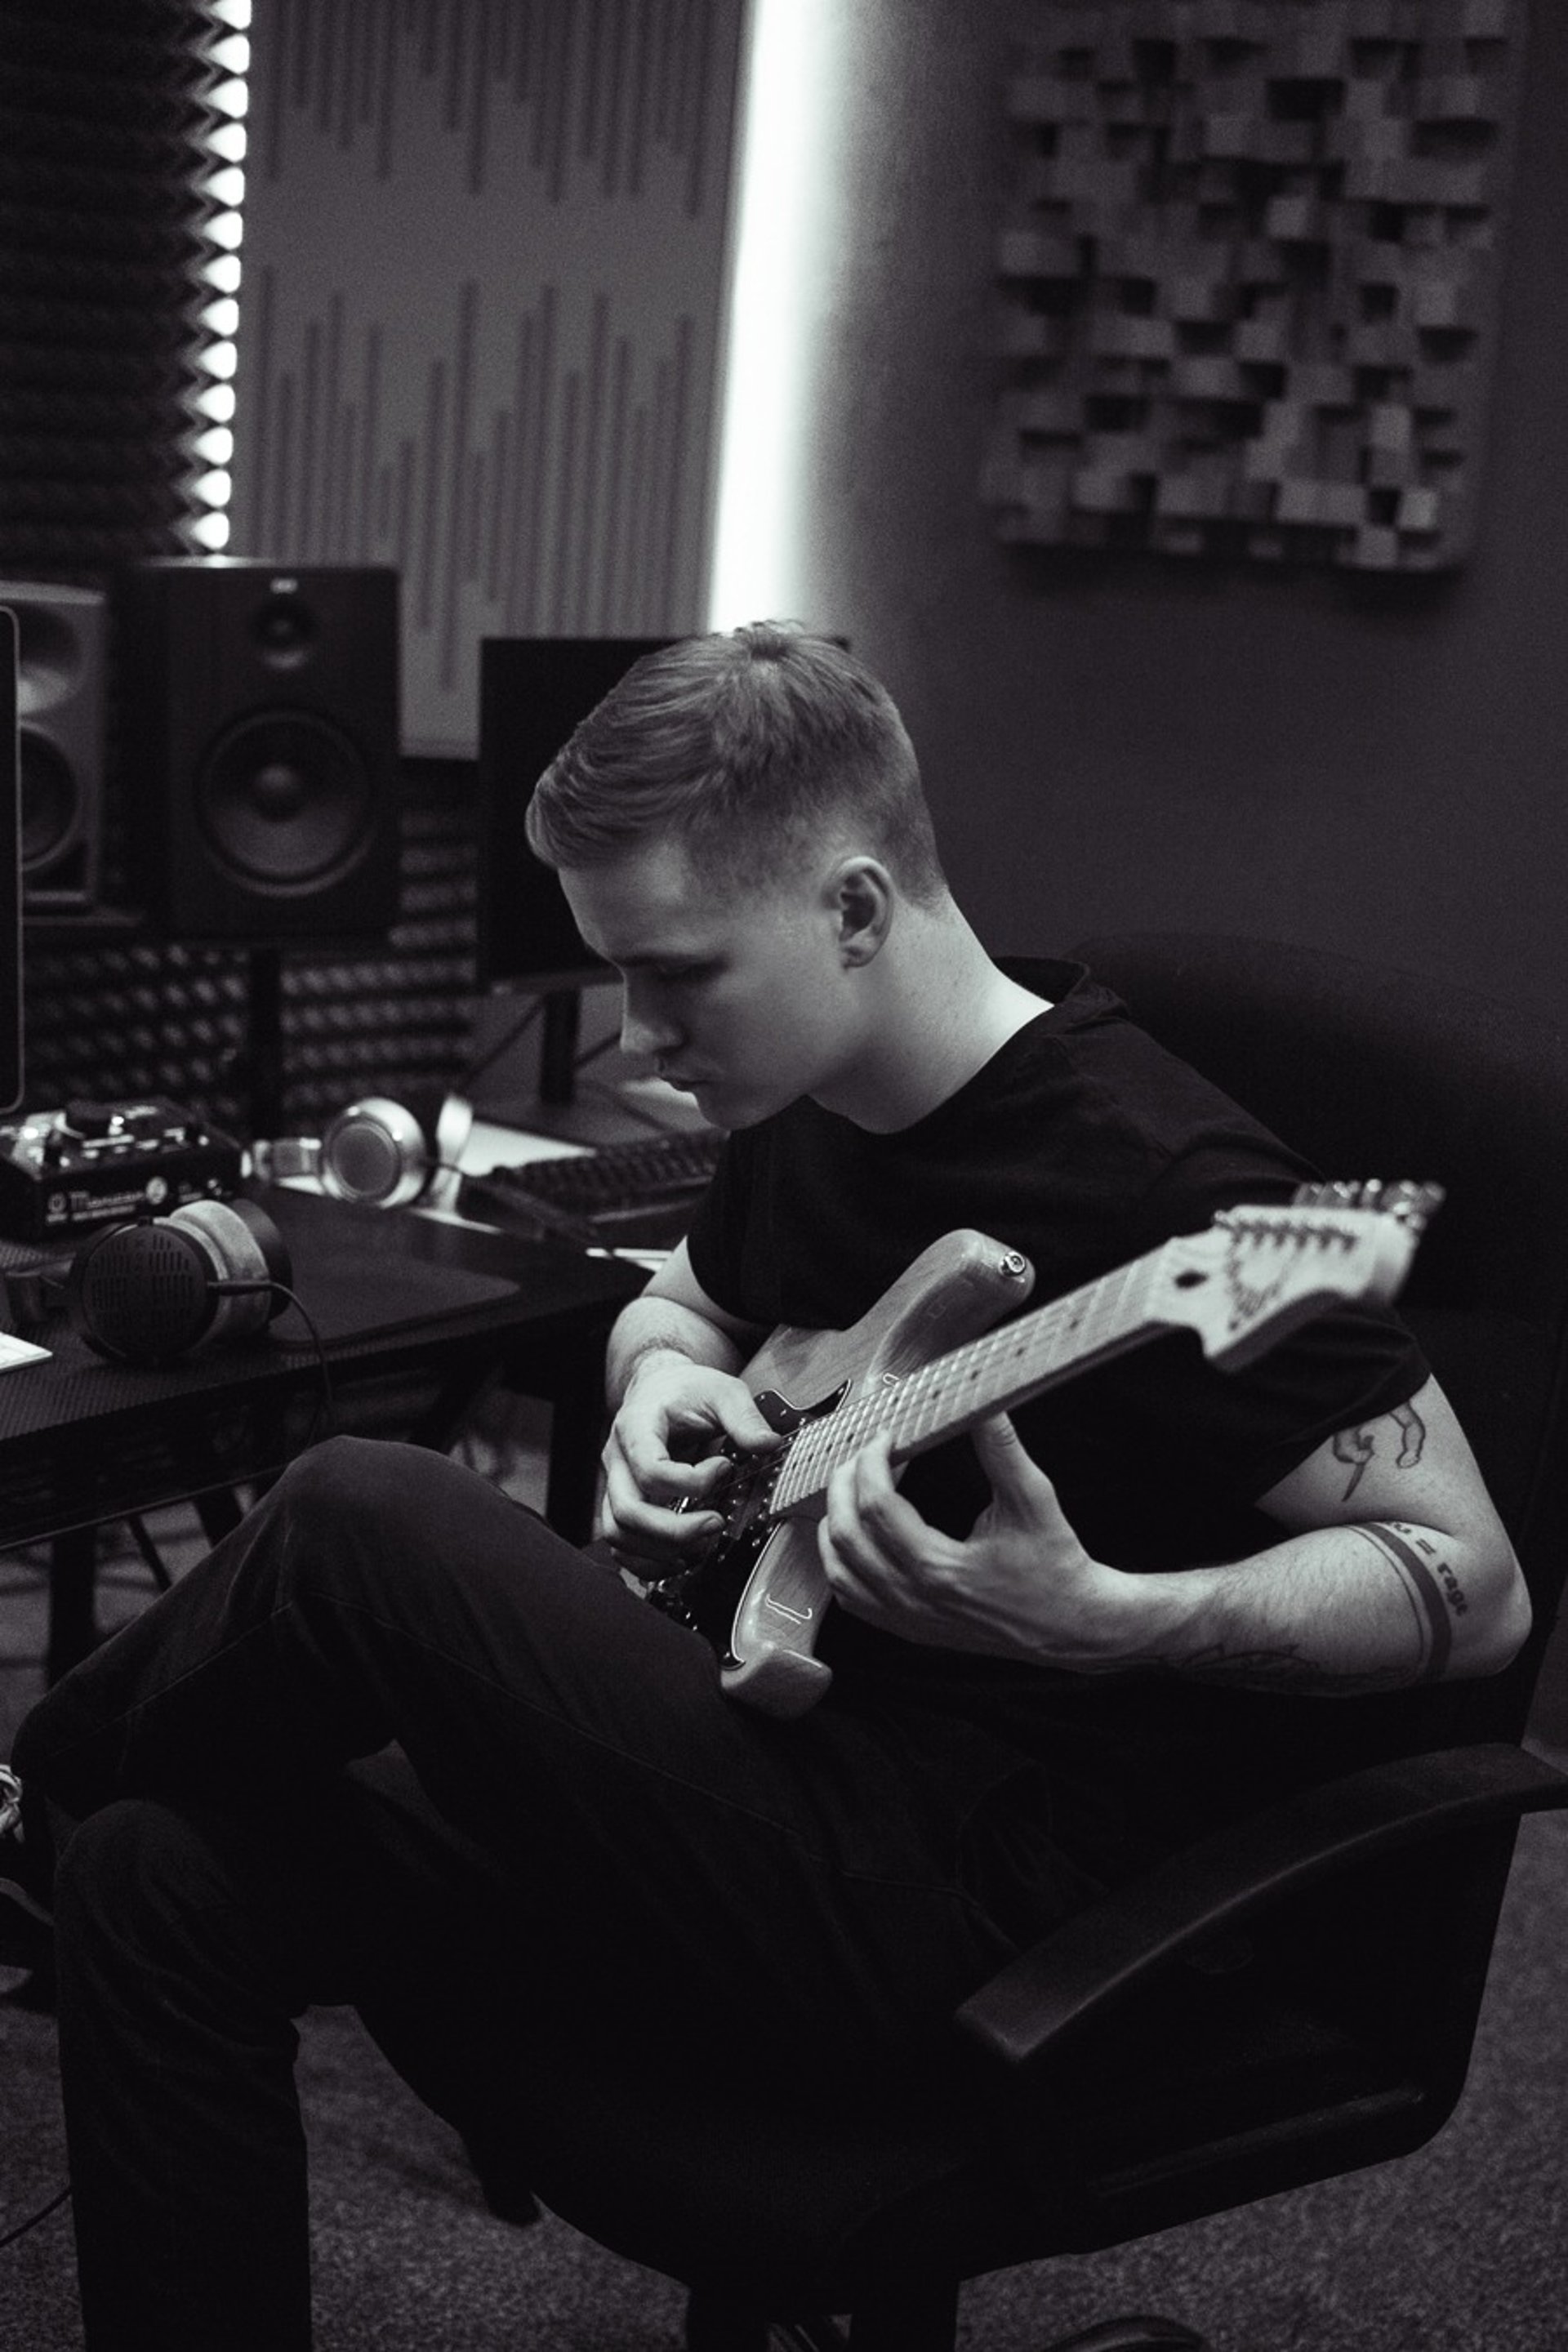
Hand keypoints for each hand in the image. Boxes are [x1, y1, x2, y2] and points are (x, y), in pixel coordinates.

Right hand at [600, 1352, 782, 1567]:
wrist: (659, 1387)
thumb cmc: (686, 1390)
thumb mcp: (721, 1390)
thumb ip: (744, 1416)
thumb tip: (768, 1444)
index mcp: (636, 1427)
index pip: (651, 1470)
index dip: (692, 1481)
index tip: (724, 1468)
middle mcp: (618, 1459)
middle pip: (628, 1511)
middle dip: (675, 1531)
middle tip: (715, 1524)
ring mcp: (616, 1484)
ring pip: (618, 1533)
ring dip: (659, 1552)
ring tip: (700, 1548)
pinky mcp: (622, 1502)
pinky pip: (619, 1543)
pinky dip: (646, 1561)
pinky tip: (680, 1558)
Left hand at [815, 1414, 1132, 1668]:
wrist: (1072, 1623)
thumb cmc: (1055, 1565)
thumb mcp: (1033, 1500)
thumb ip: (1003, 1450)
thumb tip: (985, 1405)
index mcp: (940, 1568)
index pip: (878, 1506)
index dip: (872, 1462)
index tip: (884, 1437)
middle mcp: (916, 1599)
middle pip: (847, 1536)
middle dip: (844, 1485)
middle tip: (860, 1454)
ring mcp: (908, 1620)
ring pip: (840, 1571)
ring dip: (836, 1524)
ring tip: (849, 1489)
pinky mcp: (910, 1629)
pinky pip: (854, 1599)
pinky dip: (842, 1564)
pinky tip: (855, 1537)